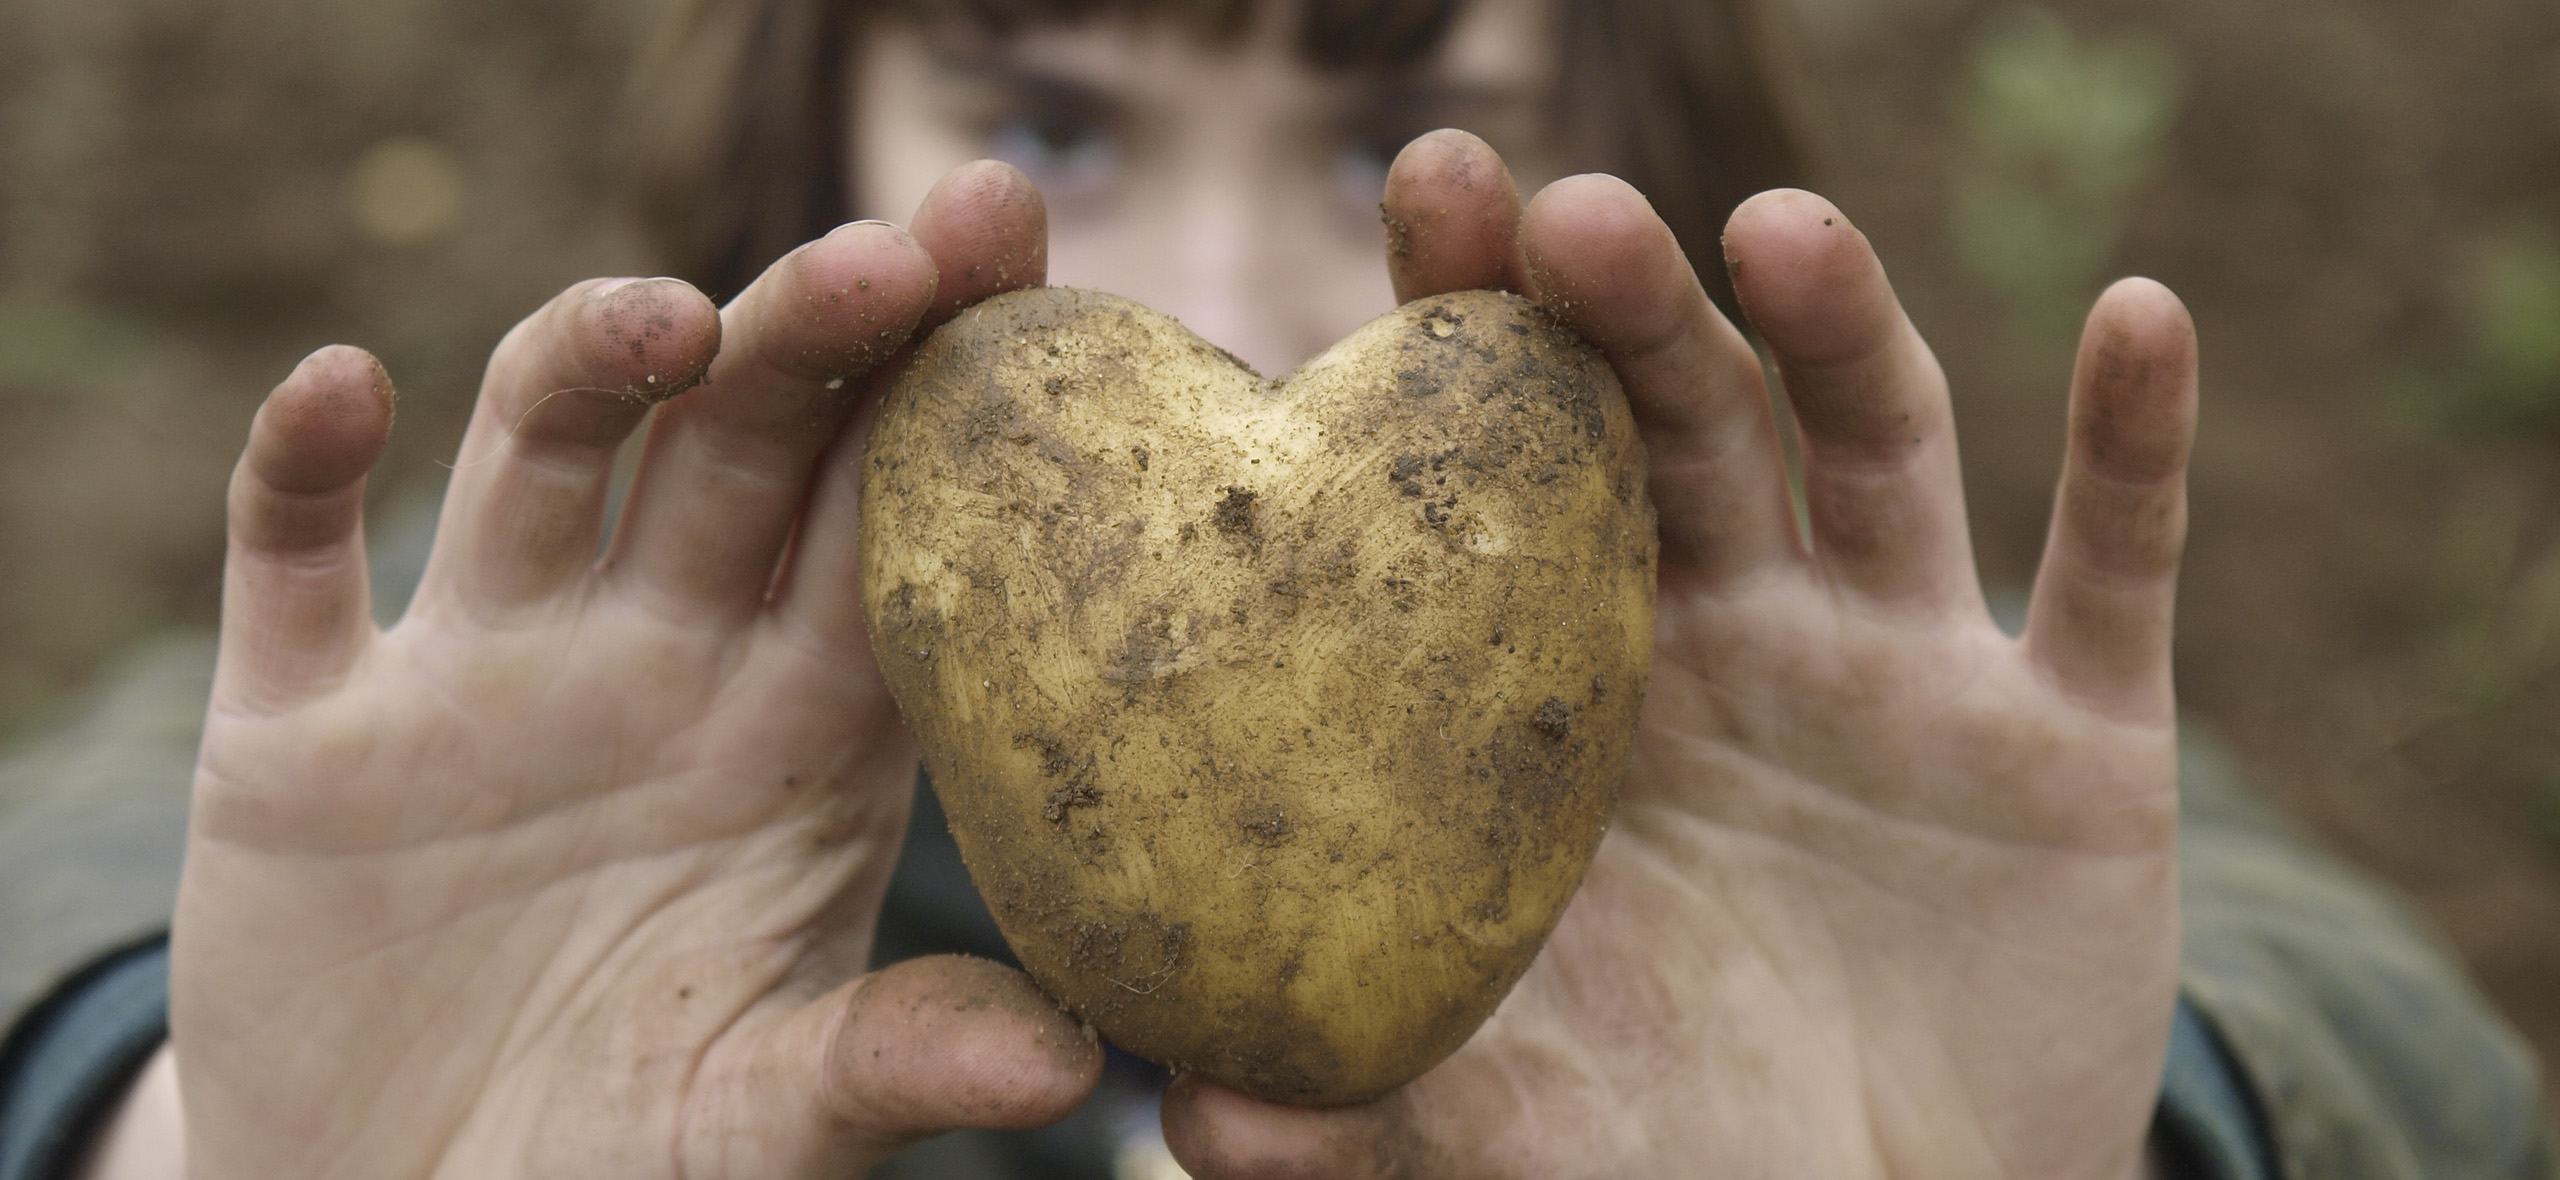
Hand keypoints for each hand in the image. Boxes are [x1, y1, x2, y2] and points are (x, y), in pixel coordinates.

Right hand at [169, 163, 1097, 1179]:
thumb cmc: (627, 1167)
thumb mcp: (764, 1122)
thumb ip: (891, 1061)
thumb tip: (1072, 1066)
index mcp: (798, 732)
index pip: (894, 523)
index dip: (958, 395)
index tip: (1027, 267)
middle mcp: (653, 665)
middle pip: (741, 447)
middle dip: (813, 337)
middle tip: (899, 248)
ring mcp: (480, 680)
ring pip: (542, 456)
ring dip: (593, 359)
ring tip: (671, 319)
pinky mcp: (306, 733)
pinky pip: (291, 561)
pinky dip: (302, 468)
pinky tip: (343, 390)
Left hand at [1161, 131, 2192, 1178]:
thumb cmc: (1675, 1158)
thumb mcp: (1521, 1135)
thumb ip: (1373, 1113)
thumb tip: (1194, 1125)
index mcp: (1578, 696)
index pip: (1512, 477)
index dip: (1471, 334)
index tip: (1417, 195)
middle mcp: (1739, 641)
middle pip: (1681, 423)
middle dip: (1628, 309)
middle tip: (1557, 212)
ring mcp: (1909, 674)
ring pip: (1879, 450)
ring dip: (1839, 328)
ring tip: (1777, 231)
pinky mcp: (2078, 742)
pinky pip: (2117, 569)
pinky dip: (2134, 446)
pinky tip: (2140, 318)